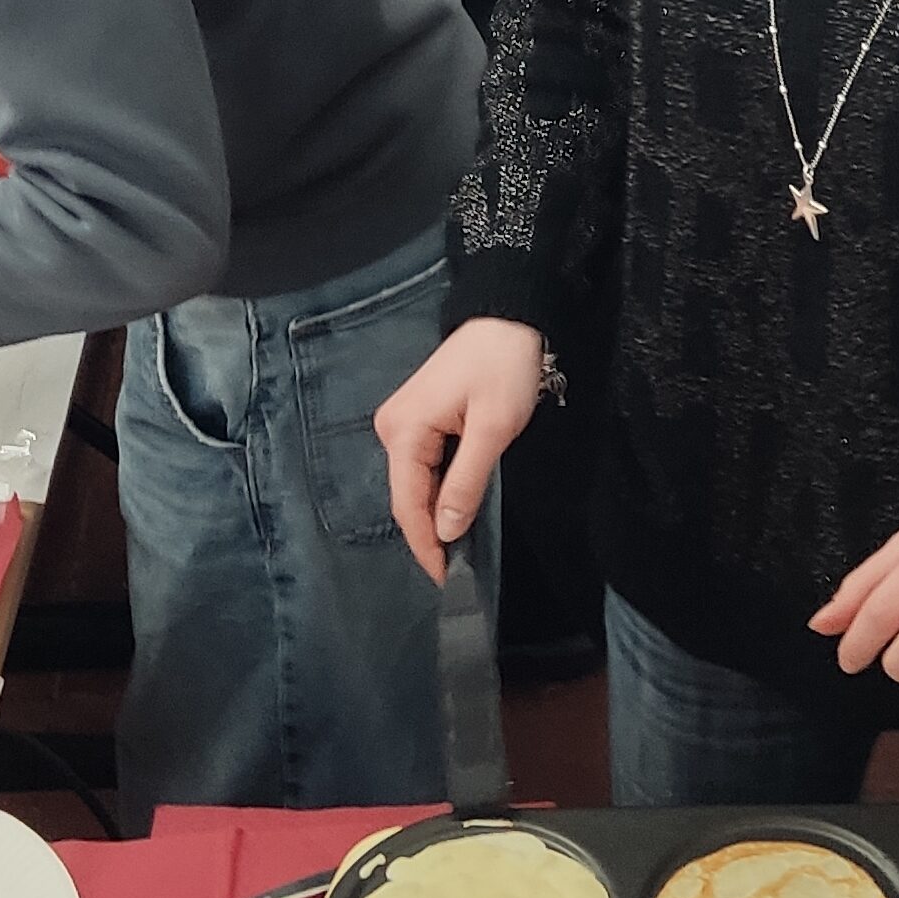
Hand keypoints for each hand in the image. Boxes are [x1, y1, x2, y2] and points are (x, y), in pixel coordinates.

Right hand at [376, 317, 545, 584]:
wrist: (506, 318)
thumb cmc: (504, 367)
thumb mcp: (492, 429)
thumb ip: (466, 482)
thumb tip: (445, 532)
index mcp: (404, 431)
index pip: (408, 503)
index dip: (425, 545)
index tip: (445, 579)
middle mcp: (391, 428)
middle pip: (406, 495)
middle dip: (428, 533)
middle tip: (455, 570)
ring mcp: (401, 422)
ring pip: (413, 483)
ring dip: (433, 513)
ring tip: (456, 549)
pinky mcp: (416, 418)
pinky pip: (422, 466)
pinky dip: (437, 490)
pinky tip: (453, 509)